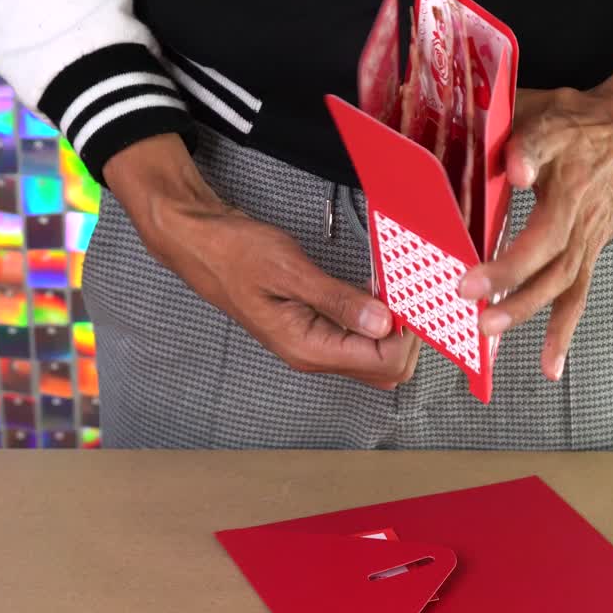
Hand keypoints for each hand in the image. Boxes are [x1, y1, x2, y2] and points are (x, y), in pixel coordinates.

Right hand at [103, 134, 420, 389]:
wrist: (200, 243)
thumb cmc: (234, 253)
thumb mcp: (290, 271)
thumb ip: (338, 300)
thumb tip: (384, 324)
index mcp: (307, 348)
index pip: (382, 363)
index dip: (407, 335)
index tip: (412, 298)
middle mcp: (312, 354)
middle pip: (384, 369)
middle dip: (407, 337)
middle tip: (408, 294)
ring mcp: (314, 344)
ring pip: (374, 355)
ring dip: (394, 328)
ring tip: (397, 290)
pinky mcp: (314, 328)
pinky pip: (359, 337)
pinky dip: (378, 319)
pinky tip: (379, 292)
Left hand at [457, 39, 612, 380]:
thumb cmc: (586, 120)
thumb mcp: (554, 116)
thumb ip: (529, 141)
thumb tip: (513, 169)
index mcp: (569, 193)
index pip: (537, 236)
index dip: (505, 264)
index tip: (468, 281)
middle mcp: (581, 226)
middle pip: (548, 271)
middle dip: (510, 297)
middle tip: (475, 318)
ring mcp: (589, 243)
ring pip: (561, 289)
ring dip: (528, 315)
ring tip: (491, 337)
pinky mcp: (591, 252)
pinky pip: (577, 297)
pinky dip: (563, 332)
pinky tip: (549, 366)